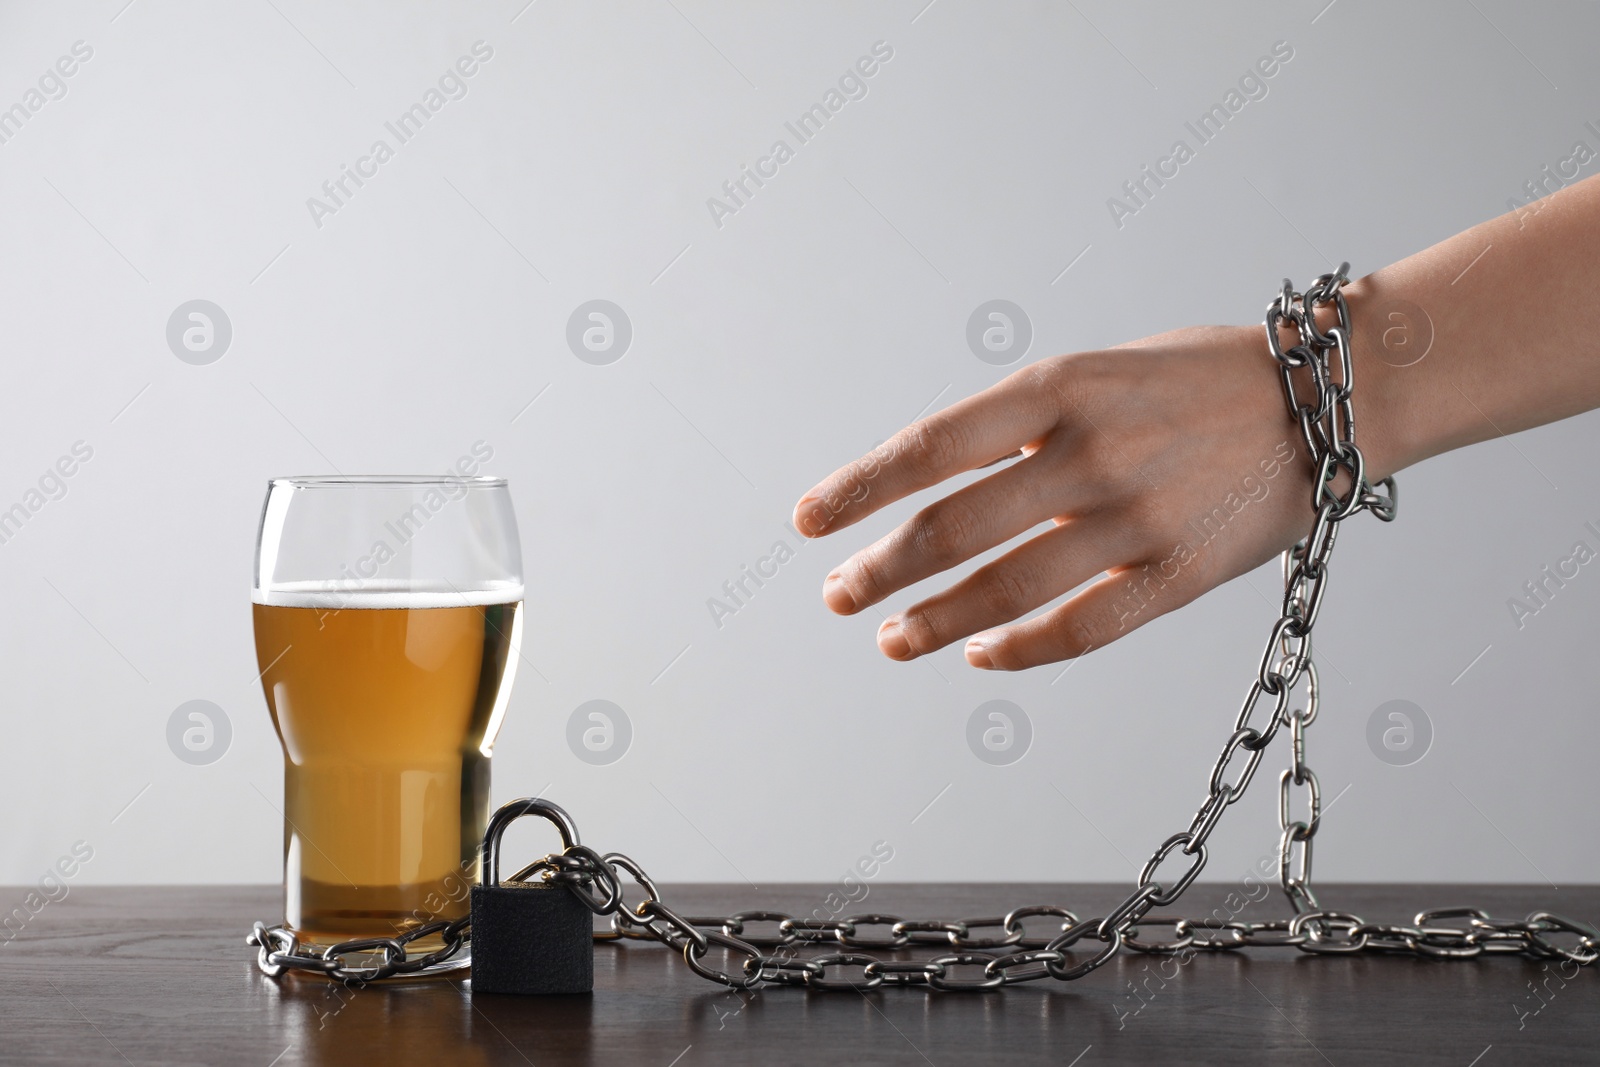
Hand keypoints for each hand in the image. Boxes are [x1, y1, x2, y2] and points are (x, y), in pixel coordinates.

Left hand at [791, 324, 1336, 670]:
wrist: (1330, 398)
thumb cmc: (1196, 380)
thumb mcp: (1097, 370)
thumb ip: (1021, 426)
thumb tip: (932, 491)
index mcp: (1060, 386)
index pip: (930, 447)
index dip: (858, 490)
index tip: (807, 523)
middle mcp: (1091, 451)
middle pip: (955, 528)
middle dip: (881, 570)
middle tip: (838, 596)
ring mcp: (1137, 516)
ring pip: (1007, 589)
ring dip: (935, 622)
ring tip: (892, 637)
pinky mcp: (1182, 573)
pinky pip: (1085, 628)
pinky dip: (1021, 650)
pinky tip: (980, 658)